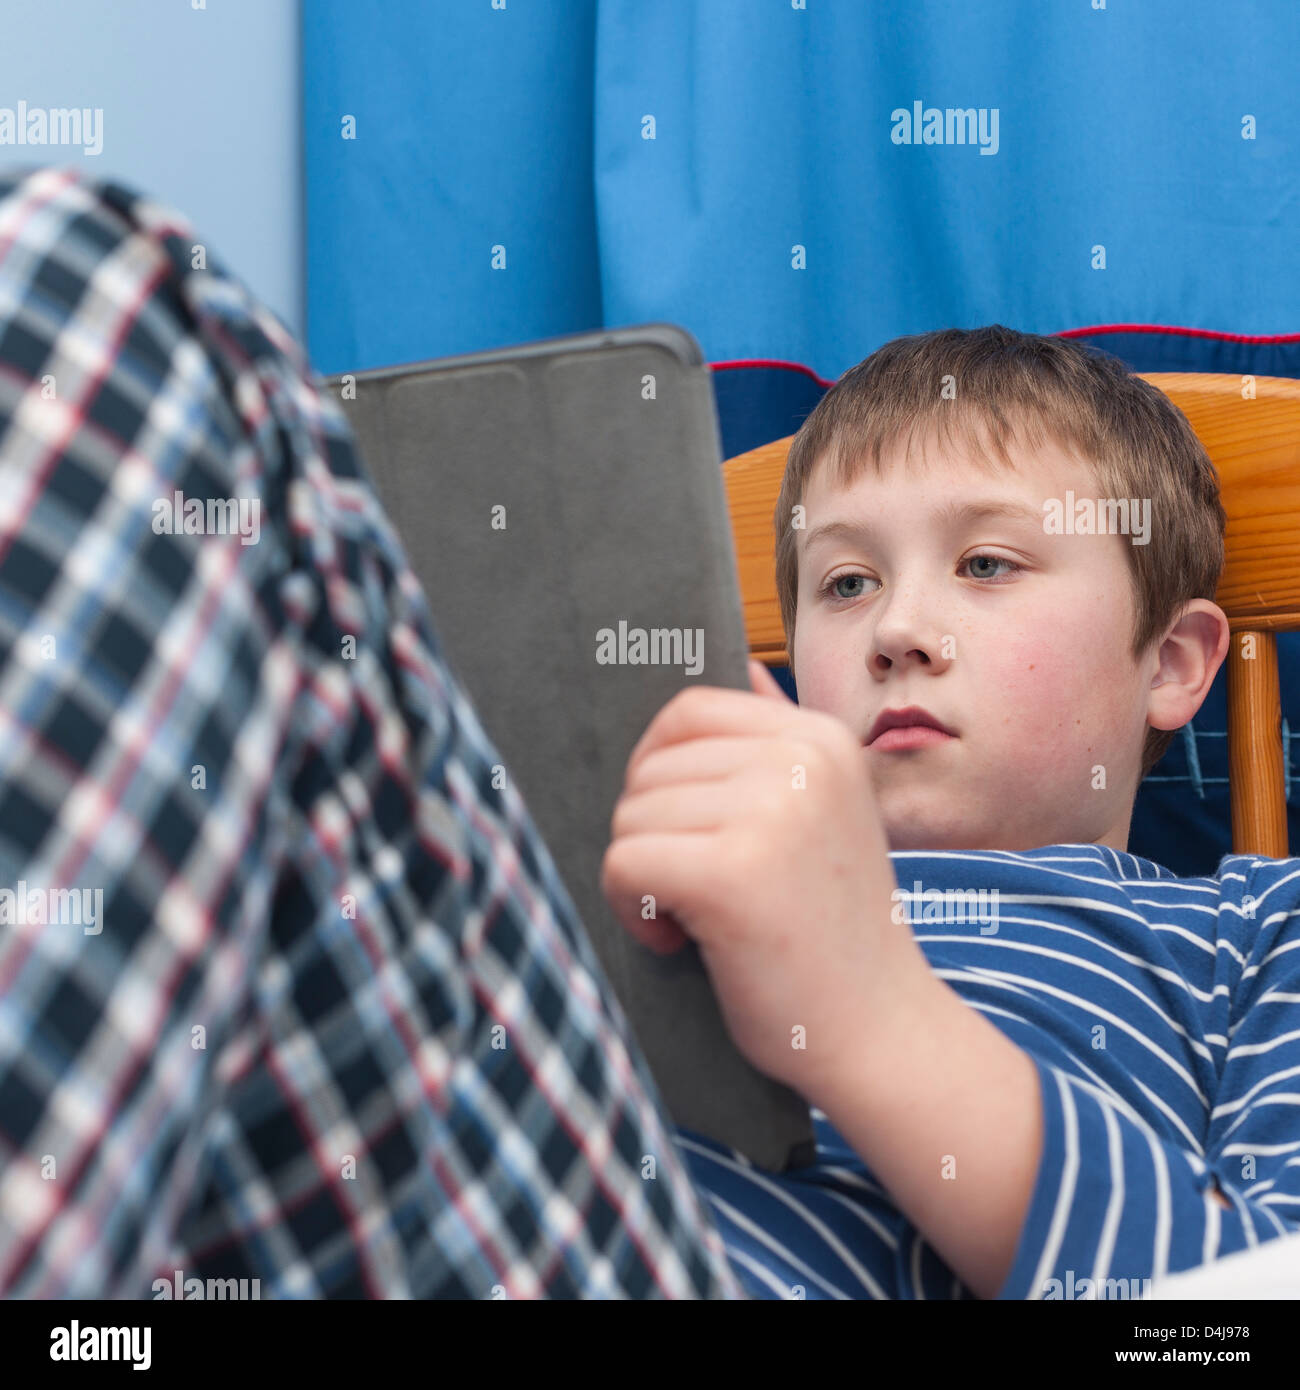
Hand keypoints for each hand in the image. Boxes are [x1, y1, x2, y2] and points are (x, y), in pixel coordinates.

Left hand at [600, 658, 927, 1099]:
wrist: (880, 1032)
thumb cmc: (831, 930)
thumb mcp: (823, 816)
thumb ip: (777, 744)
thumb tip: (741, 666)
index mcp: (820, 738)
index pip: (687, 711)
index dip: (661, 772)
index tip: (690, 831)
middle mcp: (801, 762)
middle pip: (650, 766)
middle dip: (653, 833)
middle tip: (703, 890)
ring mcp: (770, 813)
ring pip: (630, 815)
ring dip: (643, 875)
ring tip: (701, 917)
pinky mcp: (732, 873)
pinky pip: (623, 862)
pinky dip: (633, 910)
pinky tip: (681, 939)